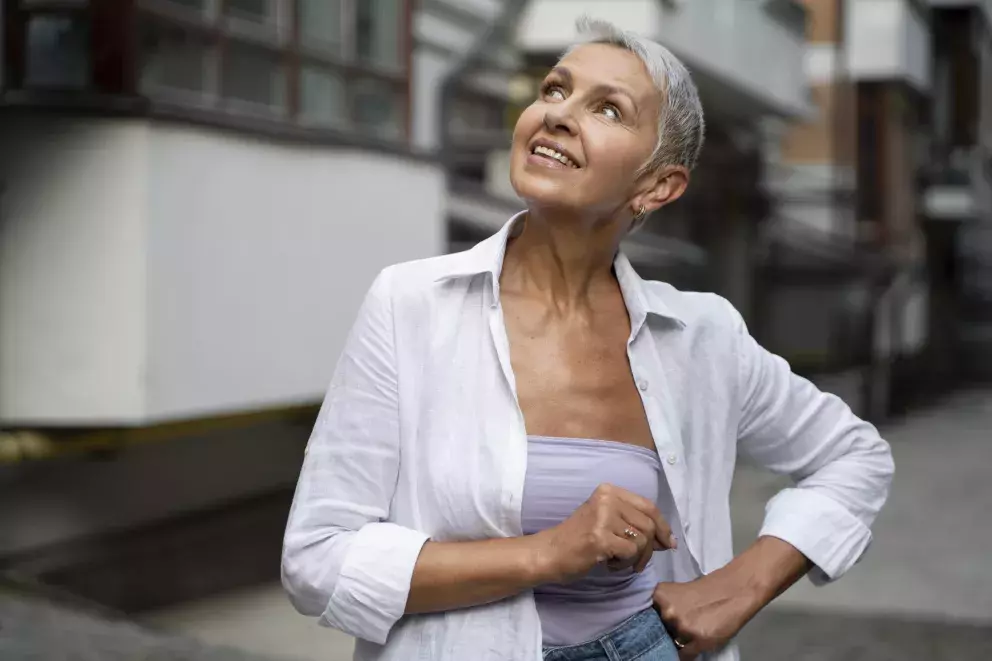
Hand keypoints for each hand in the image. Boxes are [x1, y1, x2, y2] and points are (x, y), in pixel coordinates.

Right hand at [535, 483, 675, 583]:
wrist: (550, 552)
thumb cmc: (579, 539)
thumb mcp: (607, 521)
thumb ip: (633, 523)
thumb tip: (667, 539)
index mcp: (609, 490)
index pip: (648, 506)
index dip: (662, 526)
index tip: (667, 542)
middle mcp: (607, 498)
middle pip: (648, 524)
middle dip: (650, 548)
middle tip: (638, 563)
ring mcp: (603, 517)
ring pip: (642, 540)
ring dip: (635, 558)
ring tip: (618, 562)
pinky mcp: (600, 537)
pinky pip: (630, 552)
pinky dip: (625, 564)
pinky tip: (610, 564)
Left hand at [652, 572, 758, 659]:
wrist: (734, 591)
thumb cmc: (705, 590)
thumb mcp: (675, 592)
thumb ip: (661, 605)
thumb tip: (648, 622)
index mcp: (660, 596)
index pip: (643, 616)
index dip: (647, 623)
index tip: (648, 627)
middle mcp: (668, 612)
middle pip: (656, 631)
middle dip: (663, 631)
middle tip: (675, 627)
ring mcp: (683, 627)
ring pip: (670, 643)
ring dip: (676, 641)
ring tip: (688, 632)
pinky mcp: (698, 640)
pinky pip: (684, 655)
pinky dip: (686, 654)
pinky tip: (691, 646)